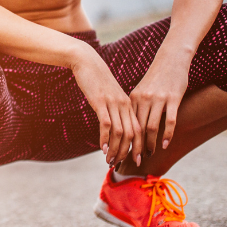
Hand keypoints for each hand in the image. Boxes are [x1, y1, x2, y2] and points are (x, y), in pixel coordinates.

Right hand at [70, 46, 141, 166]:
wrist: (87, 61)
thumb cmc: (97, 79)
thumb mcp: (109, 95)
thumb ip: (114, 108)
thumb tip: (114, 125)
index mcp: (129, 104)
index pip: (139, 129)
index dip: (139, 146)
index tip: (136, 160)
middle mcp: (124, 105)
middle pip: (132, 134)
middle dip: (128, 152)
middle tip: (121, 165)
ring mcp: (113, 104)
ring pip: (120, 132)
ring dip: (116, 149)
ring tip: (109, 161)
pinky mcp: (100, 102)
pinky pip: (107, 125)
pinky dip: (105, 139)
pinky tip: (102, 148)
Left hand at [128, 56, 189, 165]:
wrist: (171, 59)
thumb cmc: (157, 78)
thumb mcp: (142, 91)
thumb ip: (137, 106)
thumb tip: (131, 125)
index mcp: (133, 98)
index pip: (126, 124)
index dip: (123, 141)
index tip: (120, 153)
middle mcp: (143, 99)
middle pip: (136, 128)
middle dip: (134, 146)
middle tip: (134, 160)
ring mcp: (158, 99)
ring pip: (151, 127)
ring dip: (150, 144)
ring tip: (149, 155)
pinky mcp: (173, 99)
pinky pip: (168, 121)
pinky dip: (166, 135)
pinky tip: (164, 145)